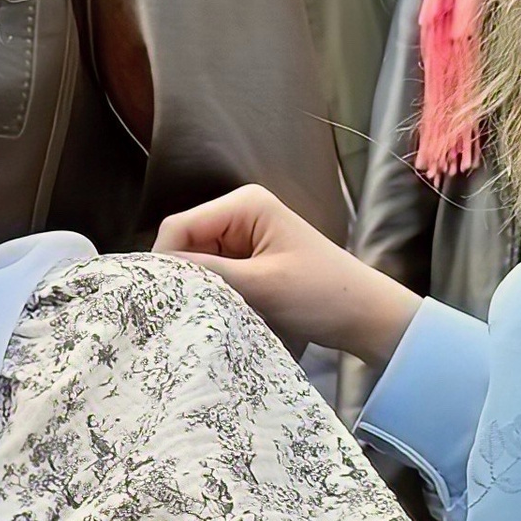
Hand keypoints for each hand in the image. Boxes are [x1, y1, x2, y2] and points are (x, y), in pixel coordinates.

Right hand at [156, 184, 418, 370]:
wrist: (365, 316)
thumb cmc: (321, 294)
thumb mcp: (260, 285)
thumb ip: (207, 274)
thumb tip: (155, 274)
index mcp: (244, 204)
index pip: (178, 226)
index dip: (164, 261)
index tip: (160, 300)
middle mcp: (240, 213)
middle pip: (184, 243)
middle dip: (181, 276)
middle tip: (178, 312)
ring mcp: (244, 237)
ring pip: (196, 262)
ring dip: (197, 288)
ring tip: (200, 315)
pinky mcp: (249, 261)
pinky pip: (214, 275)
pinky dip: (212, 294)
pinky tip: (216, 312)